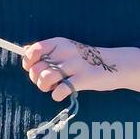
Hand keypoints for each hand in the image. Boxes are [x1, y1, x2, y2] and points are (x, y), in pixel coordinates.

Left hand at [22, 39, 139, 100]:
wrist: (114, 64)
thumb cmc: (86, 60)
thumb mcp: (66, 50)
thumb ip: (47, 51)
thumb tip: (25, 51)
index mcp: (60, 43)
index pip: (34, 50)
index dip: (28, 62)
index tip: (32, 68)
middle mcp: (66, 52)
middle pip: (37, 68)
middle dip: (36, 79)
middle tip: (46, 83)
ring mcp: (75, 65)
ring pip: (45, 78)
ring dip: (44, 87)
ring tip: (52, 88)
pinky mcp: (84, 79)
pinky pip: (61, 90)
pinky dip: (57, 95)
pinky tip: (61, 94)